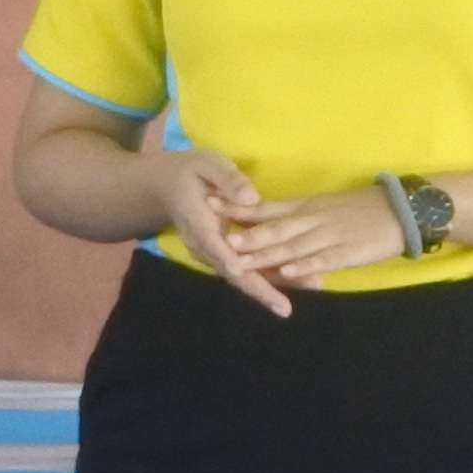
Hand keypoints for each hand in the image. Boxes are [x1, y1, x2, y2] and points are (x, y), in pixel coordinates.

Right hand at [153, 150, 293, 315]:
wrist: (166, 186)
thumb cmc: (189, 171)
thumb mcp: (207, 165)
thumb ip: (229, 180)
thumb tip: (251, 198)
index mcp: (199, 224)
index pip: (218, 249)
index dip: (235, 264)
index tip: (252, 281)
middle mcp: (203, 246)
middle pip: (232, 273)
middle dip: (260, 290)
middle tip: (284, 308)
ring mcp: (211, 254)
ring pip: (241, 275)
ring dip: (270, 287)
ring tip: (307, 289)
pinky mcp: (221, 255)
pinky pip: (245, 269)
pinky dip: (269, 277)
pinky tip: (297, 279)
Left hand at [213, 181, 412, 300]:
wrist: (403, 210)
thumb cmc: (363, 208)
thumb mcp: (325, 205)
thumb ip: (298, 214)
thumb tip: (268, 218)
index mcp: (306, 207)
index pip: (265, 207)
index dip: (238, 207)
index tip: (210, 201)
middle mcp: (313, 220)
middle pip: (274, 228)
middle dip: (245, 235)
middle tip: (218, 237)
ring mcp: (329, 236)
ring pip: (292, 246)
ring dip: (265, 254)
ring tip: (240, 259)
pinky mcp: (347, 252)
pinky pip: (323, 260)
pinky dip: (305, 267)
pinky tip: (288, 273)